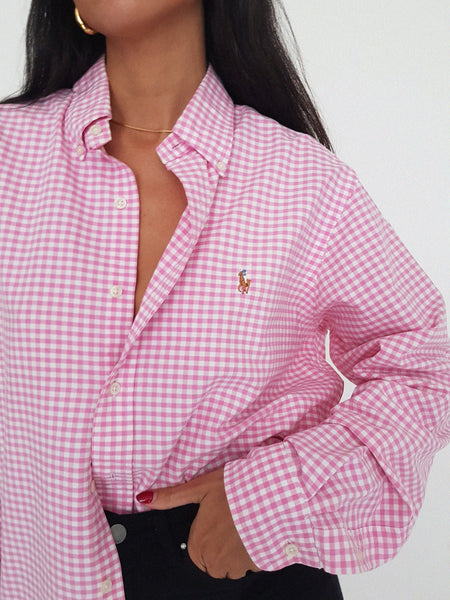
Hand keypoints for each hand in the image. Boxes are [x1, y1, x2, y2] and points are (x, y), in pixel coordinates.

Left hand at [136, 467, 260, 578]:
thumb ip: (171, 496)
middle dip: (220, 548)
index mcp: (199, 545)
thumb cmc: (233, 488)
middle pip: (213, 564)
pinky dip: (252, 554)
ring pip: (232, 567)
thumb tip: (143, 498)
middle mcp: (216, 562)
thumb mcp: (200, 487)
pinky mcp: (257, 566)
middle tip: (230, 523)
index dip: (206, 536)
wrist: (271, 494)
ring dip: (236, 553)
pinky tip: (256, 532)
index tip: (217, 521)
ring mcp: (238, 566)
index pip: (196, 553)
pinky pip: (250, 566)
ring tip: (244, 527)